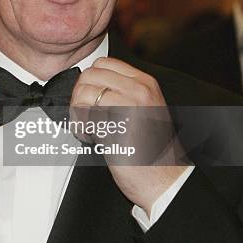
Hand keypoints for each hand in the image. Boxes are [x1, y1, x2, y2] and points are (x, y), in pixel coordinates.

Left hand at [70, 57, 188, 215]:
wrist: (164, 180)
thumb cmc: (150, 150)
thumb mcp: (142, 109)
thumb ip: (120, 92)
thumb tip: (87, 84)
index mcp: (144, 82)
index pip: (103, 63)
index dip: (90, 82)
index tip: (91, 100)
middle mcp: (139, 89)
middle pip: (89, 76)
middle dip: (80, 97)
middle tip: (86, 117)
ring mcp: (130, 105)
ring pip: (83, 93)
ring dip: (78, 113)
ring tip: (89, 130)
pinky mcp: (118, 124)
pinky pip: (85, 116)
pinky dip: (81, 129)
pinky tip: (93, 140)